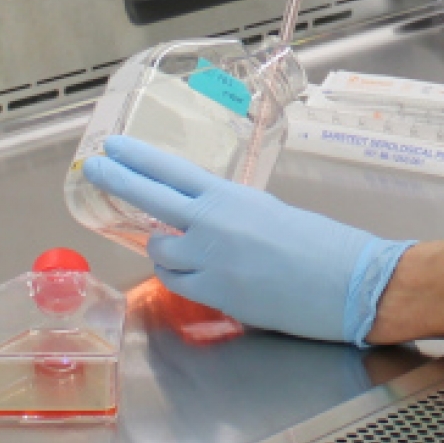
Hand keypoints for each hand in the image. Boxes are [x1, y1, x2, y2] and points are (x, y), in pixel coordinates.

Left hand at [81, 138, 410, 345]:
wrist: (349, 283)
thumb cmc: (322, 245)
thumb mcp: (271, 212)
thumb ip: (230, 213)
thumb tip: (204, 220)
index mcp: (230, 197)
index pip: (170, 171)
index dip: (136, 159)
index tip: (112, 146)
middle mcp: (213, 225)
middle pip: (149, 198)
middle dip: (117, 181)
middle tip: (94, 168)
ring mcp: (210, 262)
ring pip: (160, 252)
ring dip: (167, 250)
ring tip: (193, 252)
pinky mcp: (215, 296)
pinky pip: (178, 284)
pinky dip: (183, 278)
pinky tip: (202, 276)